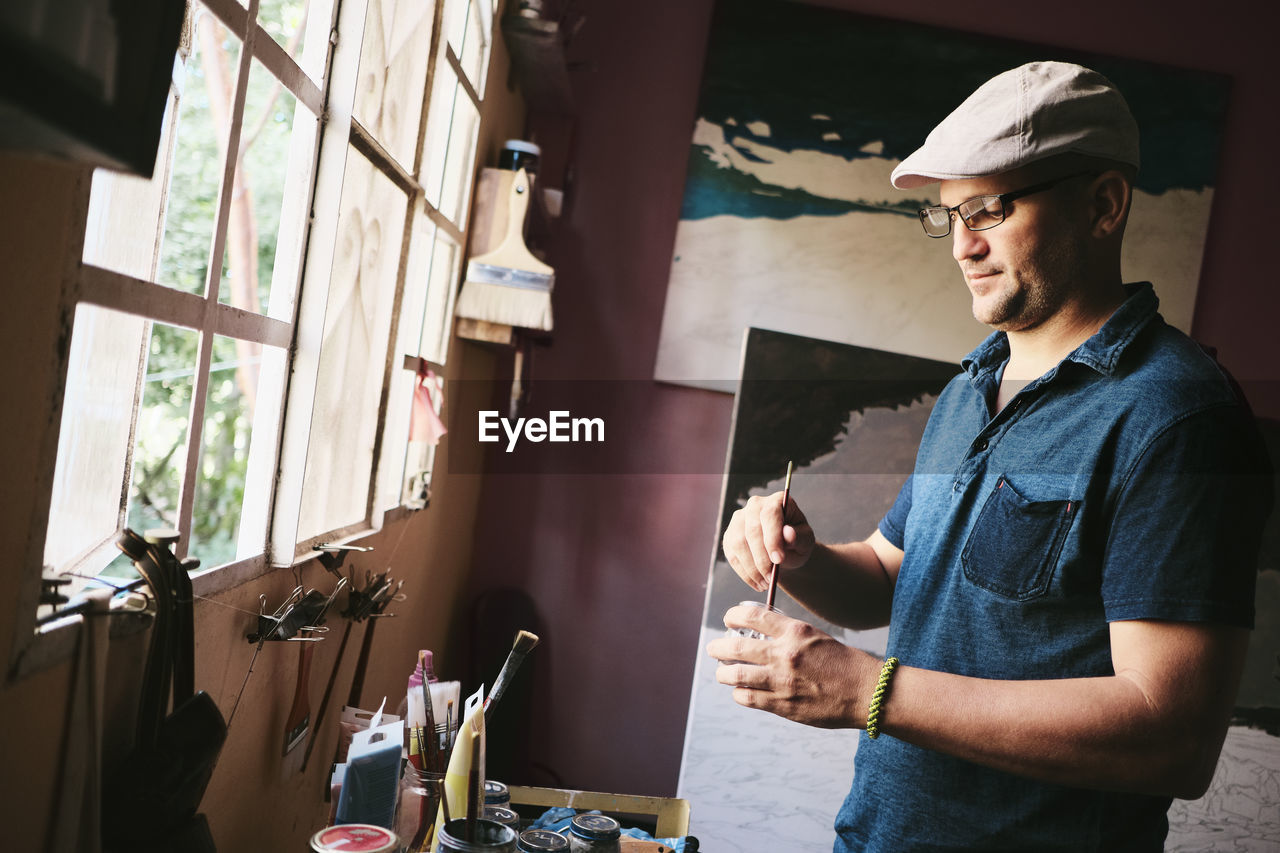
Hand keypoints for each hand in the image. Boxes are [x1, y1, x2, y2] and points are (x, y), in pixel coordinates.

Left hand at [706, 604, 874, 728]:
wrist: (866, 692)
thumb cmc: (844, 663)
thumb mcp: (816, 637)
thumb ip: (789, 635)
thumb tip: (761, 635)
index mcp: (795, 631)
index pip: (752, 617)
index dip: (733, 617)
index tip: (728, 620)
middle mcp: (784, 654)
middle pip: (736, 648)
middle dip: (718, 648)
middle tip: (714, 649)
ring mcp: (782, 681)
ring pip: (736, 675)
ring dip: (723, 674)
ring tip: (722, 673)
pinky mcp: (783, 705)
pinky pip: (748, 698)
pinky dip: (739, 693)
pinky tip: (740, 692)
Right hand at [721, 490, 815, 593]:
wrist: (786, 550)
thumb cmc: (797, 541)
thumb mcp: (805, 540)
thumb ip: (799, 537)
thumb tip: (788, 534)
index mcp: (776, 501)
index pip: (770, 515)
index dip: (772, 538)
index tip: (778, 560)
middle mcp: (754, 506)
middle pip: (752, 531)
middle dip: (761, 558)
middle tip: (772, 578)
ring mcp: (738, 520)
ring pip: (738, 544)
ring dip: (752, 568)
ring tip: (766, 584)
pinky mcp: (729, 537)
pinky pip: (732, 556)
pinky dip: (744, 573)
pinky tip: (757, 583)